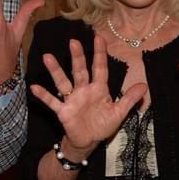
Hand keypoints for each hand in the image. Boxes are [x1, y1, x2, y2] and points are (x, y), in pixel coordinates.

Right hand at [31, 36, 146, 153]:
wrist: (88, 141)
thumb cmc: (102, 125)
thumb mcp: (119, 113)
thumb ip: (129, 99)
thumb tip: (144, 86)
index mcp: (99, 89)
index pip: (100, 68)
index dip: (100, 54)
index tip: (99, 38)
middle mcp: (83, 90)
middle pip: (80, 70)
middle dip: (77, 56)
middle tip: (73, 41)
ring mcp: (71, 99)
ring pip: (62, 82)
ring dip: (55, 71)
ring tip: (47, 57)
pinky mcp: (63, 111)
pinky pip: (52, 101)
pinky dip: (43, 95)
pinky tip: (34, 87)